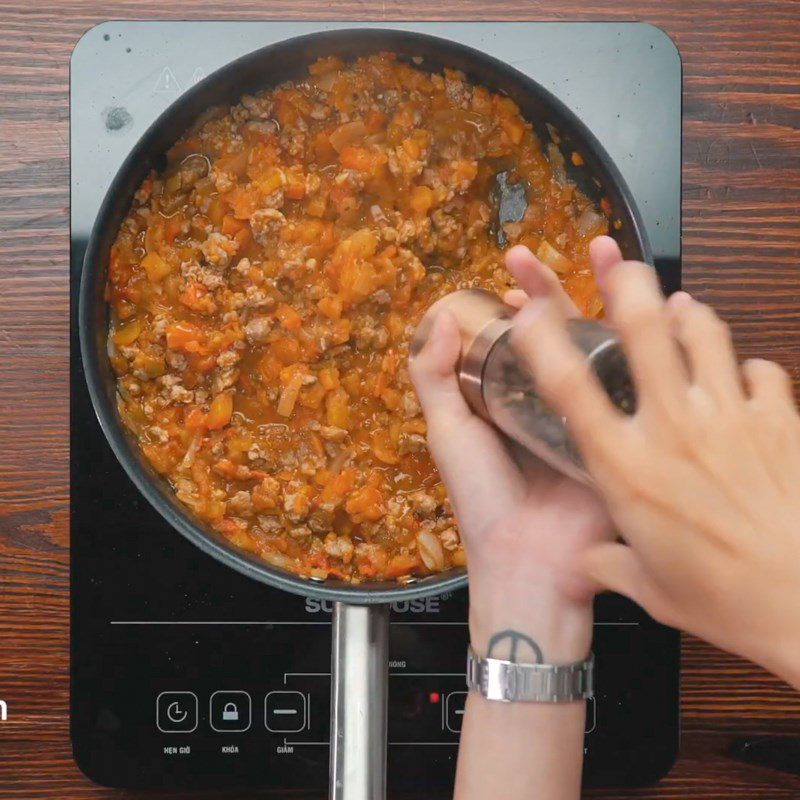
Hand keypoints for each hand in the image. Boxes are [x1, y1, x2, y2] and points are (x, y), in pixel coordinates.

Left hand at [409, 246, 613, 662]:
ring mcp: (590, 410)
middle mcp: (551, 399)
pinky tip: (638, 305)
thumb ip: (433, 377)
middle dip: (550, 288)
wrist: (530, 557)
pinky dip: (637, 339)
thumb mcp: (448, 432)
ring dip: (598, 298)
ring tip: (600, 254)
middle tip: (537, 256)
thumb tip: (441, 315)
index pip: (517, 338)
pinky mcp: (624, 426)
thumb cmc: (484, 497)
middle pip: (557, 332)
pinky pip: (634, 377)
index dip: (515, 303)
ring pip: (597, 344)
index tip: (508, 274)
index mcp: (510, 399)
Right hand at [512, 236, 799, 687]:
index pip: (568, 388)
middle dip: (627, 285)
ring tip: (680, 307)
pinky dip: (747, 368)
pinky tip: (741, 377)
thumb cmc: (721, 601)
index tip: (527, 313)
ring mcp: (729, 418)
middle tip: (617, 264)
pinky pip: (761, 370)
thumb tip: (588, 560)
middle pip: (644, 330)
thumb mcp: (647, 588)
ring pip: (706, 333)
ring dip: (689, 314)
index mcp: (626, 467)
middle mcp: (672, 428)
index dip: (542, 340)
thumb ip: (608, 563)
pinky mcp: (778, 422)